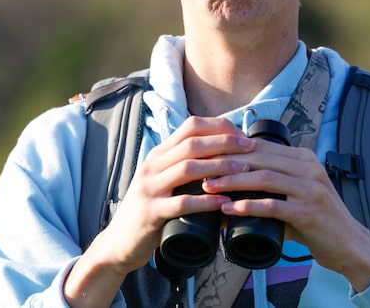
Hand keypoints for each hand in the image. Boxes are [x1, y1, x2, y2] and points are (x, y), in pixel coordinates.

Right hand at [64, 117, 254, 306]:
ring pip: (188, 168)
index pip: (190, 127)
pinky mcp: (151, 213)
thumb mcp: (163, 180)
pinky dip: (206, 201)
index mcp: (158, 155)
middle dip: (225, 143)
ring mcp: (149, 189)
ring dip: (220, 167)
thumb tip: (222, 153)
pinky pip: (182, 203)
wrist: (119, 243)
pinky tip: (224, 202)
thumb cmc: (151, 210)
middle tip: (250, 149)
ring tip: (244, 170)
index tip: (242, 135)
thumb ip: (183, 165)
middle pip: (192, 144)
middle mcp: (152, 167)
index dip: (219, 127)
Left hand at [202, 141, 369, 291]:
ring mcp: (310, 189)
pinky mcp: (309, 212)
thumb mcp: (296, 193)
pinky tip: (229, 209)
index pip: (260, 146)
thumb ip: (271, 185)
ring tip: (208, 187)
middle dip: (225, 162)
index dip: (231, 149)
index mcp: (303, 158)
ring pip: (263, 178)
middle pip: (258, 157)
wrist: (349, 244)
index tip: (206, 154)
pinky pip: (273, 206)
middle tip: (199, 169)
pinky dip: (248, 206)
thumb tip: (229, 188)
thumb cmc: (316, 220)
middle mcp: (308, 168)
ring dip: (232, 182)